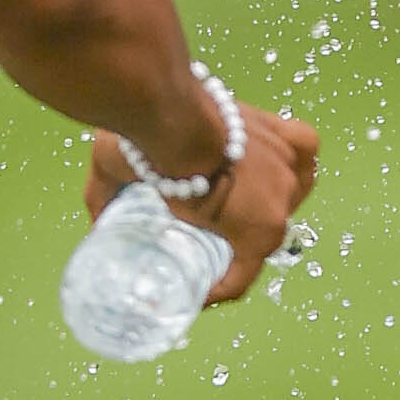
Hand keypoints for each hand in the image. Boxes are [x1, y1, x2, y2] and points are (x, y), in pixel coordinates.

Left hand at [85, 106, 318, 304]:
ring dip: (270, 198)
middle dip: (238, 237)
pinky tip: (277, 159)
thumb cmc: (146, 154)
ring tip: (243, 195)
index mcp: (257, 232)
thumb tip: (96, 219)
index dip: (216, 292)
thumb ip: (107, 202)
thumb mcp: (114, 183)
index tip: (196, 291)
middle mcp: (282, 203)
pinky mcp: (286, 131)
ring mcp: (287, 164)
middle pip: (266, 233)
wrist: (167, 107)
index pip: (241, 279)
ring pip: (292, 192)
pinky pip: (304, 151)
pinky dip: (293, 157)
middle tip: (209, 229)